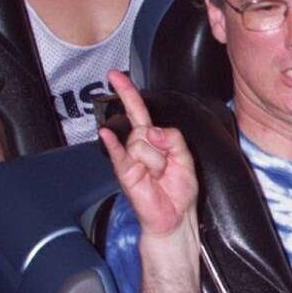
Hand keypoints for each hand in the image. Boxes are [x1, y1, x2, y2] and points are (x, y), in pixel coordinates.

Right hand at [97, 70, 198, 238]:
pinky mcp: (125, 172)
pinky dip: (112, 144)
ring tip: (160, 177)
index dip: (128, 92)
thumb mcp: (185, 157)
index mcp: (153, 139)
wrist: (175, 217)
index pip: (138, 110)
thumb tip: (152, 131)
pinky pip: (119, 154)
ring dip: (158, 161)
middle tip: (166, 164)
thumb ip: (173, 138)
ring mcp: (130, 158)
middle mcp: (138, 145)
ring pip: (143, 143)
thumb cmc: (179, 190)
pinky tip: (106, 135)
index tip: (115, 75)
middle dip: (161, 144)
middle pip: (145, 127)